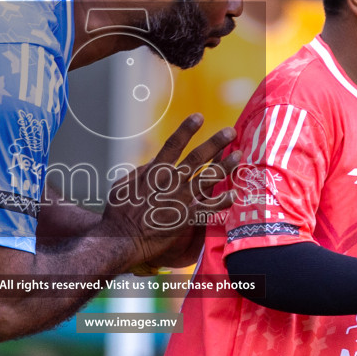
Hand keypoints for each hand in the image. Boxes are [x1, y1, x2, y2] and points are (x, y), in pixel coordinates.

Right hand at [102, 114, 237, 268]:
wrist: (121, 239)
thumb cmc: (118, 212)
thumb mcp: (122, 185)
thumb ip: (140, 171)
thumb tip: (154, 160)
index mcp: (153, 172)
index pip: (172, 145)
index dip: (186, 129)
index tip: (199, 116)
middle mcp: (169, 183)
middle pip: (196, 158)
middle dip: (214, 143)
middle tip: (230, 131)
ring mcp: (179, 200)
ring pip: (207, 179)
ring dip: (224, 166)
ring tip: (238, 155)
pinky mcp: (184, 219)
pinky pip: (208, 208)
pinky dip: (221, 202)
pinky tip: (234, 194)